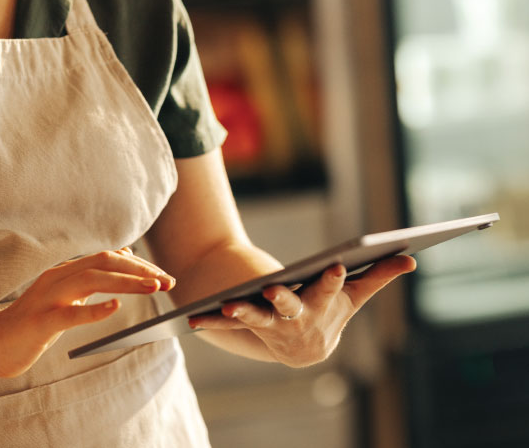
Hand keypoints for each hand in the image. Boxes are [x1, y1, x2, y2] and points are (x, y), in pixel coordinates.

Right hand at [0, 248, 174, 378]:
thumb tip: (124, 258)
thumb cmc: (31, 323)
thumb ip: (89, 279)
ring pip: (91, 279)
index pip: (108, 257)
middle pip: (104, 262)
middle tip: (168, 281)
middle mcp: (57, 277)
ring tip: (152, 288)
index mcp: (65, 271)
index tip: (164, 276)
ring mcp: (47, 297)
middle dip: (139, 270)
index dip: (139, 265)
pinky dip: (94, 309)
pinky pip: (70, 313)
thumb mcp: (64, 297)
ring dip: (125, 282)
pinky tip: (116, 308)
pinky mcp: (40, 322)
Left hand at [187, 255, 415, 366]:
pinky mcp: (251, 327)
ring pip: (257, 316)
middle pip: (291, 305)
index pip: (330, 288)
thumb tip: (412, 256)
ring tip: (228, 302)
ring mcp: (273, 325)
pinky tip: (193, 318)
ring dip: (244, 311)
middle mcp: (298, 318)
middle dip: (284, 298)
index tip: (333, 264)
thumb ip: (379, 275)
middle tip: (273, 288)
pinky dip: (213, 320)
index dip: (331, 278)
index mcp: (324, 304)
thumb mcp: (354, 294)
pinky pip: (230, 322)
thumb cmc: (332, 311)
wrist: (305, 349)